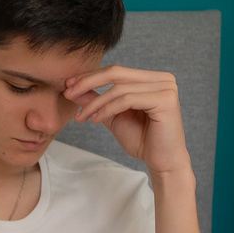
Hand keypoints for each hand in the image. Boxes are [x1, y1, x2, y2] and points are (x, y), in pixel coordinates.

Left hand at [63, 66, 190, 176]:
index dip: (90, 76)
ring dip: (95, 103)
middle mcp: (162, 78)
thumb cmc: (141, 139)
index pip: (115, 71)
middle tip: (67, 93)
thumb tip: (73, 87)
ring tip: (81, 117)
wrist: (161, 161)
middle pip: (116, 73)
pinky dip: (107, 109)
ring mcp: (166, 87)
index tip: (67, 85)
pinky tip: (95, 120)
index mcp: (151, 78)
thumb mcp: (112, 116)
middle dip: (87, 82)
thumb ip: (96, 100)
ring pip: (119, 89)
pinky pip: (127, 100)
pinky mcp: (165, 99)